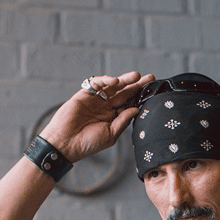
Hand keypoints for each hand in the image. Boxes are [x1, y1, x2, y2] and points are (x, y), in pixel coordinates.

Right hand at [38, 71, 154, 163]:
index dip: (140, 97)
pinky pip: (96, 83)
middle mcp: (105, 107)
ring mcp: (95, 100)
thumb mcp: (111, 134)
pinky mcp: (84, 94)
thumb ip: (123, 120)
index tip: (153, 92)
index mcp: (113, 117)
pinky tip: (115, 82)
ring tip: (136, 76)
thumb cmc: (88, 143)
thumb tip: (137, 108)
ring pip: (112, 86)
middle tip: (150, 77)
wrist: (66, 143)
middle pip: (124, 92)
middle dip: (136, 84)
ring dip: (124, 79)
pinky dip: (105, 80)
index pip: (129, 104)